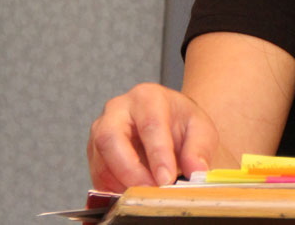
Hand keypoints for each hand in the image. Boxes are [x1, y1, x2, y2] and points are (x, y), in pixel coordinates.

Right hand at [87, 82, 218, 191]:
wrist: (169, 122)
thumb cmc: (181, 122)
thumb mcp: (200, 129)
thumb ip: (199, 149)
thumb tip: (197, 171)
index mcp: (147, 97)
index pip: (150, 125)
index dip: (158, 155)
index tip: (167, 179)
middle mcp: (118, 110)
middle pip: (110, 139)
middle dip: (130, 171)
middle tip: (150, 191)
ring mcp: (101, 131)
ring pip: (100, 161)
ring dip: (122, 184)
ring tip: (146, 197)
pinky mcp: (95, 154)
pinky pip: (97, 177)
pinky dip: (115, 191)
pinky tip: (134, 196)